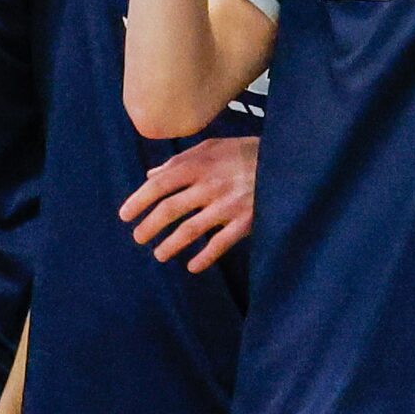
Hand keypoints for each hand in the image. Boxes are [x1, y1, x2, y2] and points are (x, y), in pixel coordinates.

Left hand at [120, 135, 259, 271]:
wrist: (289, 161)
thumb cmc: (247, 152)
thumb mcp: (214, 146)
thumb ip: (181, 160)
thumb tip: (151, 175)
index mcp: (200, 164)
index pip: (160, 184)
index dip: (139, 200)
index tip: (125, 215)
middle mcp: (211, 185)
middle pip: (170, 209)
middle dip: (149, 227)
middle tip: (138, 238)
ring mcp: (228, 205)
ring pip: (190, 230)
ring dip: (170, 245)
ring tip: (159, 255)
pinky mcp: (246, 221)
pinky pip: (220, 244)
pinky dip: (204, 258)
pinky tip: (192, 267)